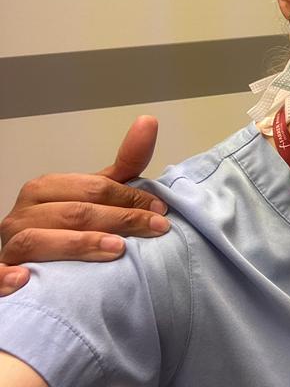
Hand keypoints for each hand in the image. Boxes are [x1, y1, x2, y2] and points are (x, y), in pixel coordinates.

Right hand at [0, 116, 168, 295]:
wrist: (34, 257)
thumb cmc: (68, 224)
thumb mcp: (96, 193)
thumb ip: (124, 165)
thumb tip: (148, 121)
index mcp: (45, 188)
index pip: (93, 189)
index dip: (130, 198)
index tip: (161, 211)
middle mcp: (22, 212)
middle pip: (73, 212)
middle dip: (120, 220)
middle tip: (156, 229)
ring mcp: (9, 242)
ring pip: (39, 239)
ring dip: (78, 244)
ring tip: (118, 249)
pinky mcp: (0, 270)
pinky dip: (6, 276)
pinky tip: (26, 279)